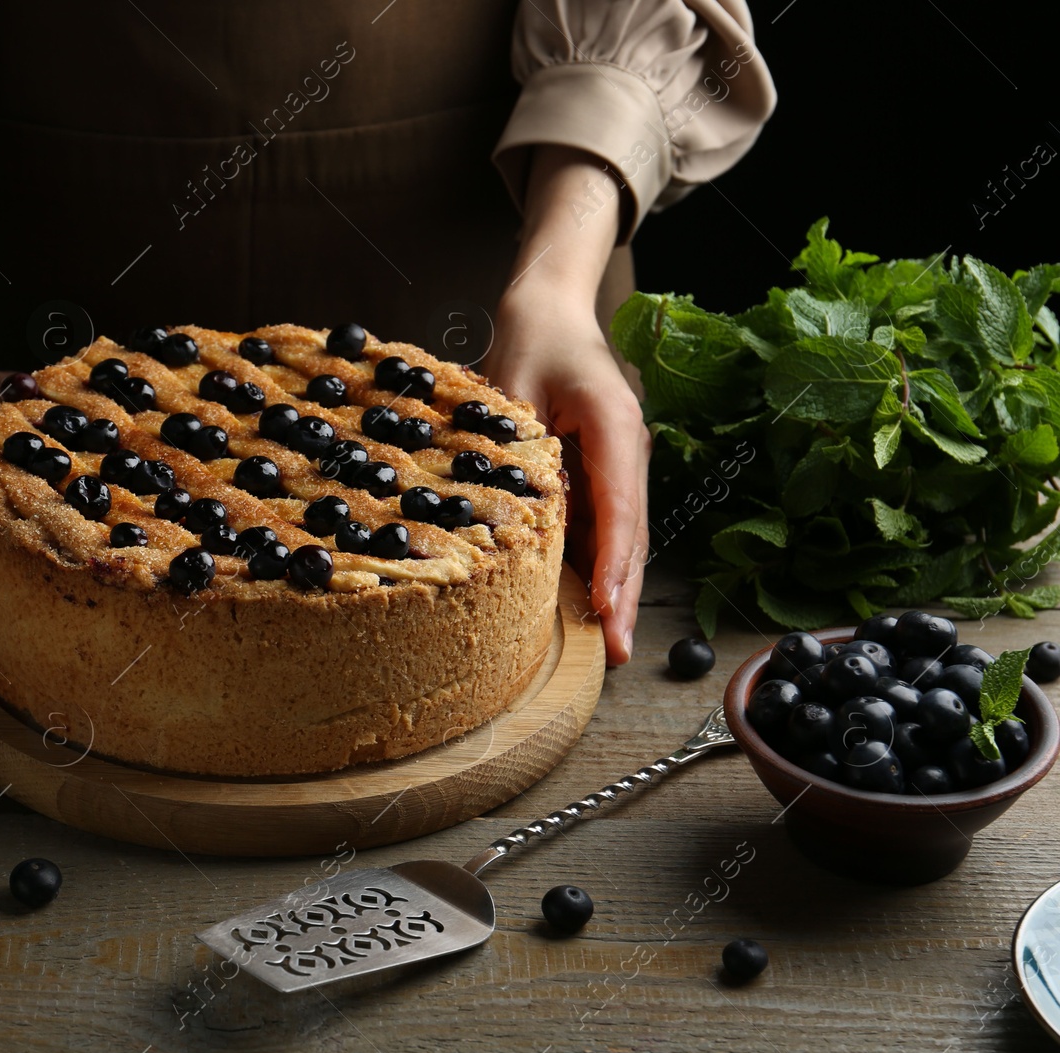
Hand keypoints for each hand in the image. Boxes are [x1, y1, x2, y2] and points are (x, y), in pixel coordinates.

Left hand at [485, 289, 649, 663]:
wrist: (551, 307)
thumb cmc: (532, 336)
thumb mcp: (513, 384)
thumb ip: (517, 446)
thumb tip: (519, 509)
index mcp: (616, 427)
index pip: (619, 506)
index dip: (613, 561)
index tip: (604, 606)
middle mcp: (631, 450)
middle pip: (632, 533)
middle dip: (623, 594)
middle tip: (616, 651)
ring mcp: (622, 462)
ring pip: (624, 535)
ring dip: (617, 588)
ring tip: (610, 642)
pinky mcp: (606, 470)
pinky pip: (606, 523)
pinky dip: (601, 564)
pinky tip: (592, 605)